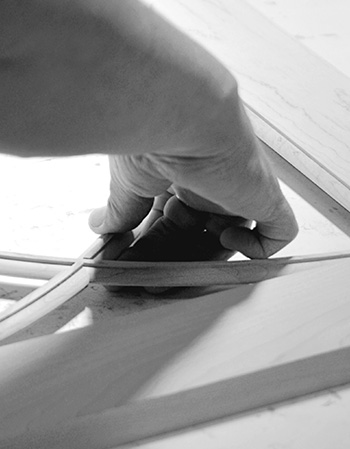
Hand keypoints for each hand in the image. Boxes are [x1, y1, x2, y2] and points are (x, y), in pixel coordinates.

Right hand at [89, 90, 297, 261]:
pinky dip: (254, 249)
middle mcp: (211, 184)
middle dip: (167, 260)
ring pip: (226, 241)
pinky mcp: (265, 197)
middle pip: (194, 236)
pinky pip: (276, 234)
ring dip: (196, 262)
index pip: (170, 222)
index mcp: (182, 176)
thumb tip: (99, 226)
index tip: (128, 263)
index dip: (151, 245)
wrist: (178, 113)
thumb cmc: (152, 136)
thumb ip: (120, 210)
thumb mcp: (128, 183)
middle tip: (145, 281)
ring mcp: (240, 192)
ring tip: (165, 277)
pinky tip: (223, 238)